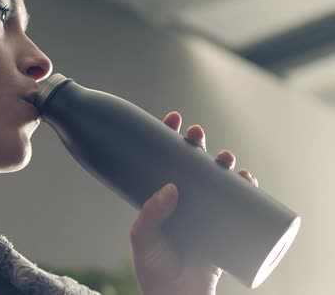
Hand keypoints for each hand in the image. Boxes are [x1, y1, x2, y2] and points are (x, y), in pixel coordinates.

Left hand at [129, 111, 258, 294]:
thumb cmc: (154, 268)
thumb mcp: (143, 238)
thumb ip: (151, 214)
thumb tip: (170, 188)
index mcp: (161, 197)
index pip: (163, 160)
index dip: (168, 138)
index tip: (172, 120)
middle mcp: (183, 199)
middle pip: (192, 163)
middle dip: (196, 144)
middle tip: (196, 134)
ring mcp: (204, 212)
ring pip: (216, 179)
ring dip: (223, 162)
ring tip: (224, 157)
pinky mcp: (224, 226)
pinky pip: (238, 203)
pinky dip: (245, 187)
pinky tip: (245, 177)